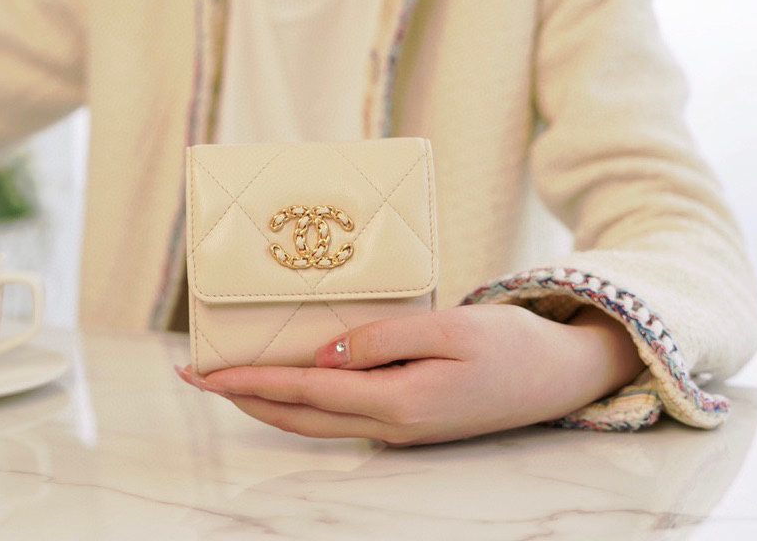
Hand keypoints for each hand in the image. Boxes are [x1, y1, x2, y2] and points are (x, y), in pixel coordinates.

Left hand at [175, 303, 645, 445]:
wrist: (561, 376)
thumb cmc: (512, 344)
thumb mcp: (453, 328)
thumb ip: (384, 341)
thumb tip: (323, 358)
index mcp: (400, 401)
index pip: (305, 393)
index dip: (249, 383)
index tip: (203, 374)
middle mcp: (392, 424)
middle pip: (299, 417)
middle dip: (243, 398)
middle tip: (195, 376)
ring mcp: (400, 428)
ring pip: (316, 421)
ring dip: (268, 403)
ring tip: (230, 380)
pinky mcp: (409, 419)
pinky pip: (340, 413)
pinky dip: (302, 401)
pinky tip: (291, 380)